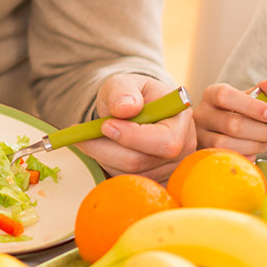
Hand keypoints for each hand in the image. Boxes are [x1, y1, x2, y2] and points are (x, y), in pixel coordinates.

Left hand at [76, 73, 195, 180]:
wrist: (131, 111)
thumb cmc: (130, 96)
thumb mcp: (123, 83)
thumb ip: (123, 90)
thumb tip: (125, 107)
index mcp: (181, 120)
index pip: (164, 141)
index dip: (131, 137)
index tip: (104, 125)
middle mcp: (183, 148)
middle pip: (141, 162)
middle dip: (105, 149)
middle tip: (83, 135)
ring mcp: (171, 169)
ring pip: (128, 175)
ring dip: (103, 158)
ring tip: (94, 139)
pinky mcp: (156, 182)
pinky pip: (126, 183)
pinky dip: (108, 168)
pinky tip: (103, 151)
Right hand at [196, 78, 266, 158]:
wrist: (216, 127)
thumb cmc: (234, 110)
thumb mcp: (246, 98)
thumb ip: (263, 91)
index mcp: (211, 94)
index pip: (226, 96)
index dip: (251, 106)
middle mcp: (202, 114)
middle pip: (231, 124)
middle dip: (260, 131)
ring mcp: (199, 135)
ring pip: (226, 144)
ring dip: (254, 145)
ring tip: (266, 142)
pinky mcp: (203, 152)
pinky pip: (225, 158)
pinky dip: (244, 157)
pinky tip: (254, 152)